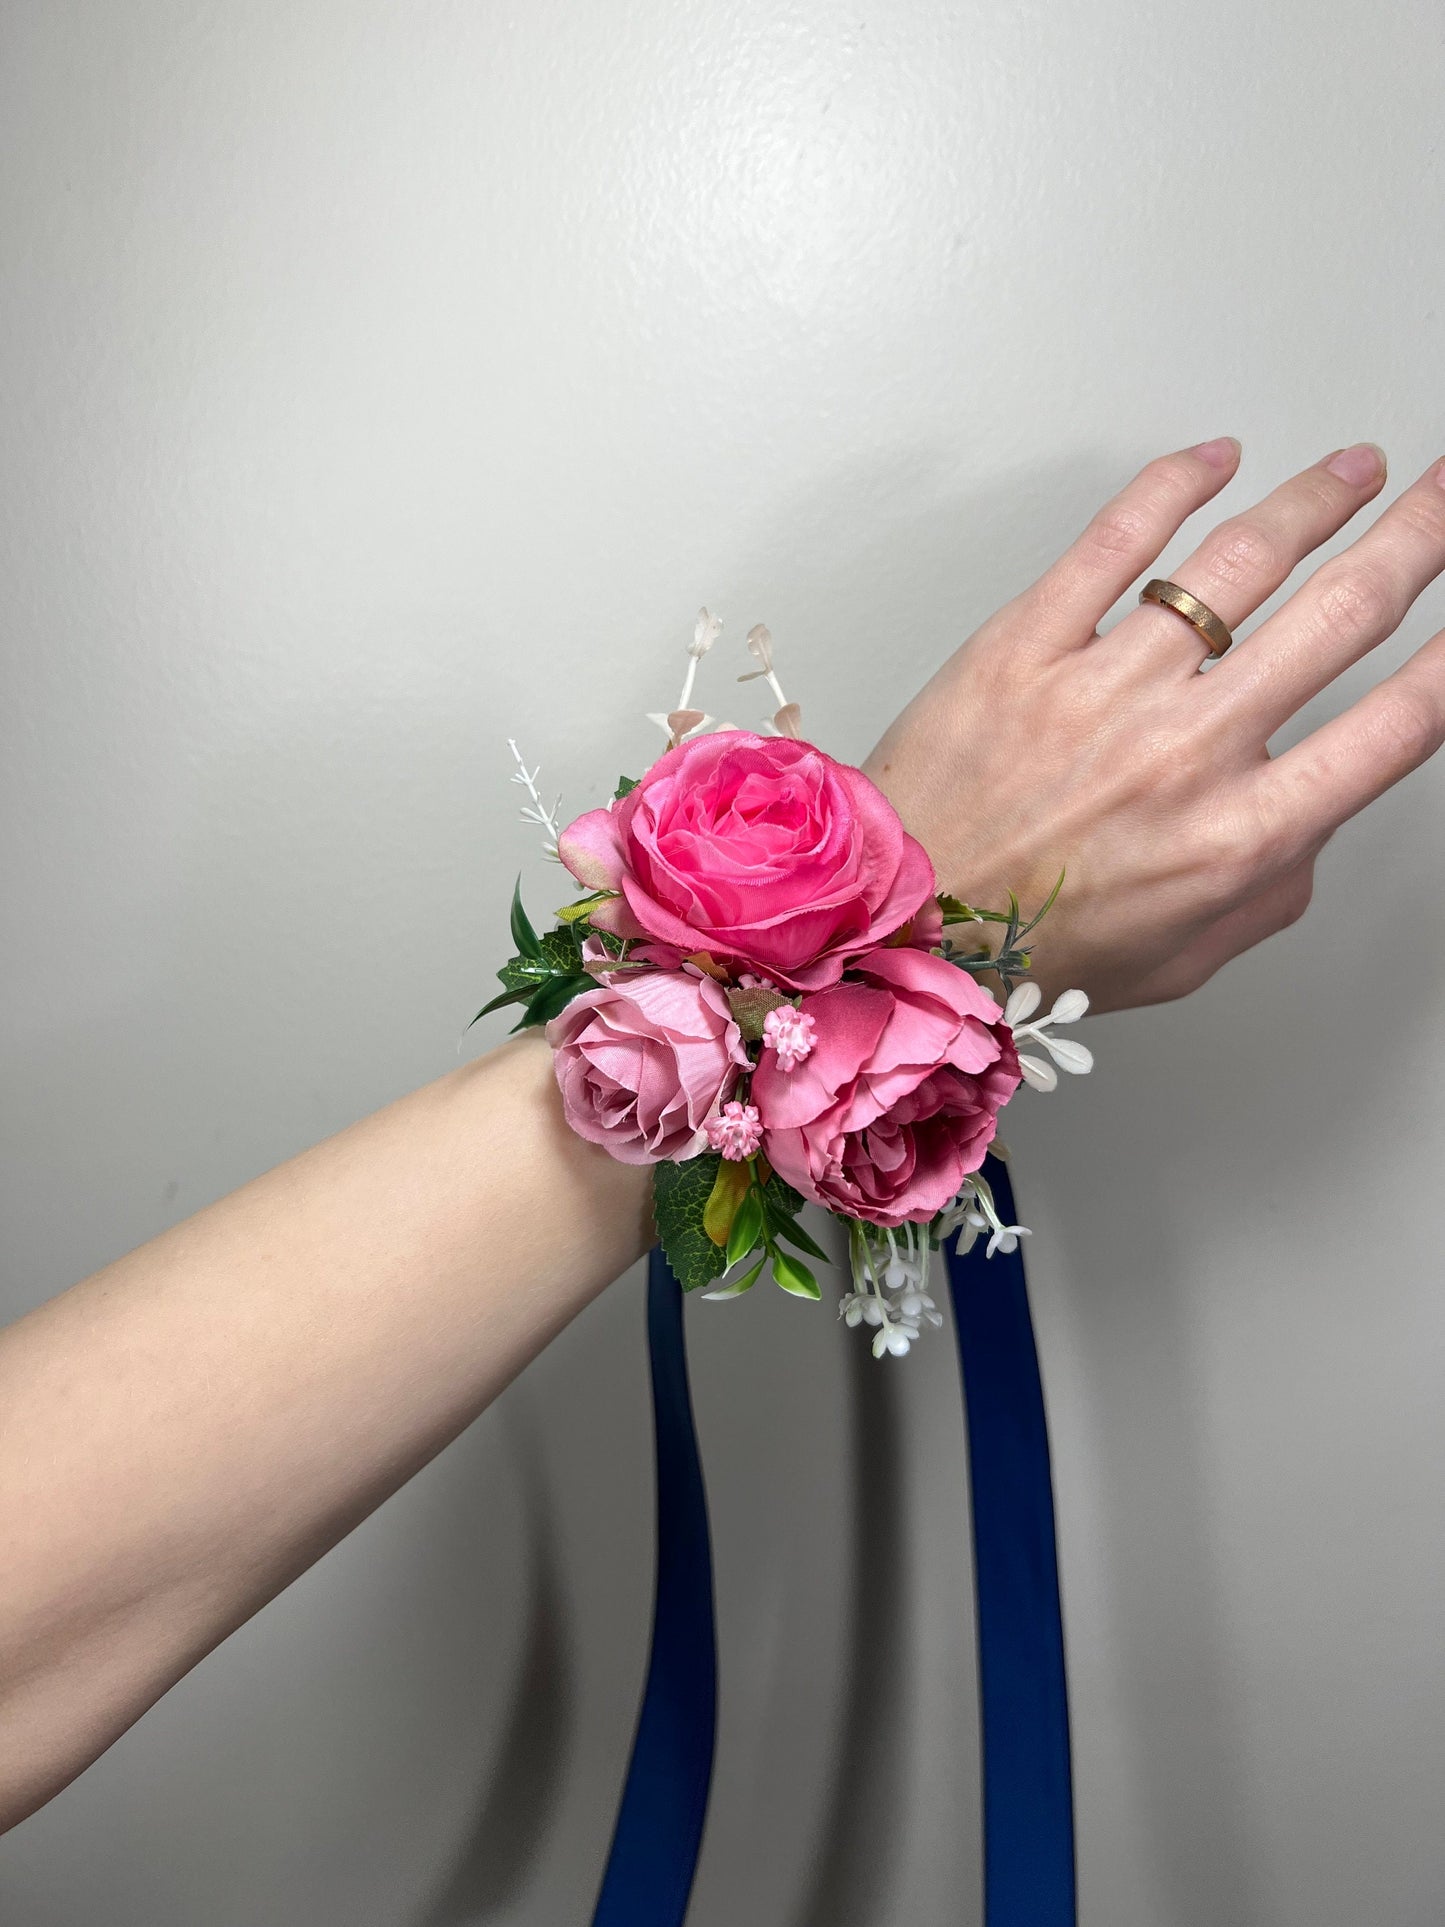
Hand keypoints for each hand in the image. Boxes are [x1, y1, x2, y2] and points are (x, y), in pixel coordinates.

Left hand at [864, 437, 1444, 1011]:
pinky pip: (1115, 538)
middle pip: (1342, 614)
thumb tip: (1309, 812)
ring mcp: (1104, 687)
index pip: (1394, 726)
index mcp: (1238, 836)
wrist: (896, 924)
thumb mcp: (1184, 956)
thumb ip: (1269, 885)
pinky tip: (1216, 459)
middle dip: (1420, 537)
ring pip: (1241, 560)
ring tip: (1354, 470)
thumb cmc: (1026, 950)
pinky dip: (1176, 484)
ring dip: (1317, 500)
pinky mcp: (1026, 645)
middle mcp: (1184, 752)